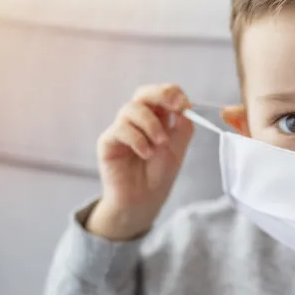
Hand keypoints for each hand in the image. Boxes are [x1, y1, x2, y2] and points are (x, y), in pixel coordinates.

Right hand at [87, 84, 192, 239]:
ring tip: (160, 144)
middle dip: (160, 95)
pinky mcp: (108, 141)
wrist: (143, 200)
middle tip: (175, 107)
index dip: (172, 93)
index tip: (184, 104)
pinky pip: (120, 129)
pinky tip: (146, 153)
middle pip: (143, 93)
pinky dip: (137, 139)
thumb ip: (183, 126)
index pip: (161, 93)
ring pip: (131, 109)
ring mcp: (121, 128)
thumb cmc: (159, 174)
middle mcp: (137, 119)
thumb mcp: (178, 148)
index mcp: (156, 117)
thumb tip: (186, 105)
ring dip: (151, 124)